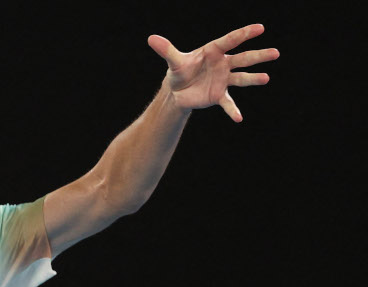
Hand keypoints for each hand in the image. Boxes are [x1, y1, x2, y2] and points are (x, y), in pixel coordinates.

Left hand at [148, 24, 278, 122]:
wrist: (178, 90)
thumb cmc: (179, 70)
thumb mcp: (173, 61)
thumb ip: (166, 50)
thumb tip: (151, 38)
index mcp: (213, 51)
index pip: (230, 40)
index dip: (244, 34)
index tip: (260, 28)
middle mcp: (223, 64)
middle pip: (243, 58)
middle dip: (258, 56)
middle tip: (275, 52)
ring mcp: (223, 79)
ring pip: (242, 78)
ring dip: (253, 79)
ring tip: (266, 78)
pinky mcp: (219, 95)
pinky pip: (228, 103)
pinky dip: (232, 110)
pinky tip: (238, 118)